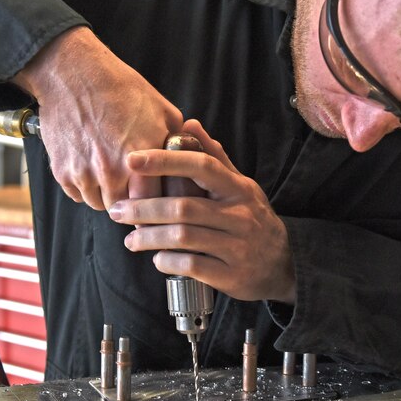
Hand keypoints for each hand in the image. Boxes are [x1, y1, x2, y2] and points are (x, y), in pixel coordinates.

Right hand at [13, 27, 182, 209]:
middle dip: (133, 204)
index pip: (155, 204)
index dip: (158, 206)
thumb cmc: (119, 87)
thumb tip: (191, 158)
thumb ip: (178, 139)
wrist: (73, 73)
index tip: (159, 204)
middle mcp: (113, 170)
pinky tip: (90, 167)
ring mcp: (85, 173)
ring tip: (111, 176)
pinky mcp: (62, 172)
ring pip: (99, 205)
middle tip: (133, 192)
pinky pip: (77, 195)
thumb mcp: (161, 109)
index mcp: (143, 156)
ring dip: (107, 196)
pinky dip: (84, 187)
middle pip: (127, 210)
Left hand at [111, 120, 295, 303]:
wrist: (284, 265)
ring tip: (130, 240)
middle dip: (144, 209)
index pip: (201, 167)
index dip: (166, 161)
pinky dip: (167, 261)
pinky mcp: (232, 275)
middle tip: (116, 211)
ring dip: (150, 238)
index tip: (133, 160)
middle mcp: (240, 215)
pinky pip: (192, 266)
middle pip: (184, 207)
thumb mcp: (240, 186)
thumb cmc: (253, 220)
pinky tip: (157, 258)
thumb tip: (189, 124)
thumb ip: (213, 157)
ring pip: (184, 237)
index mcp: (239, 189)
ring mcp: (238, 247)